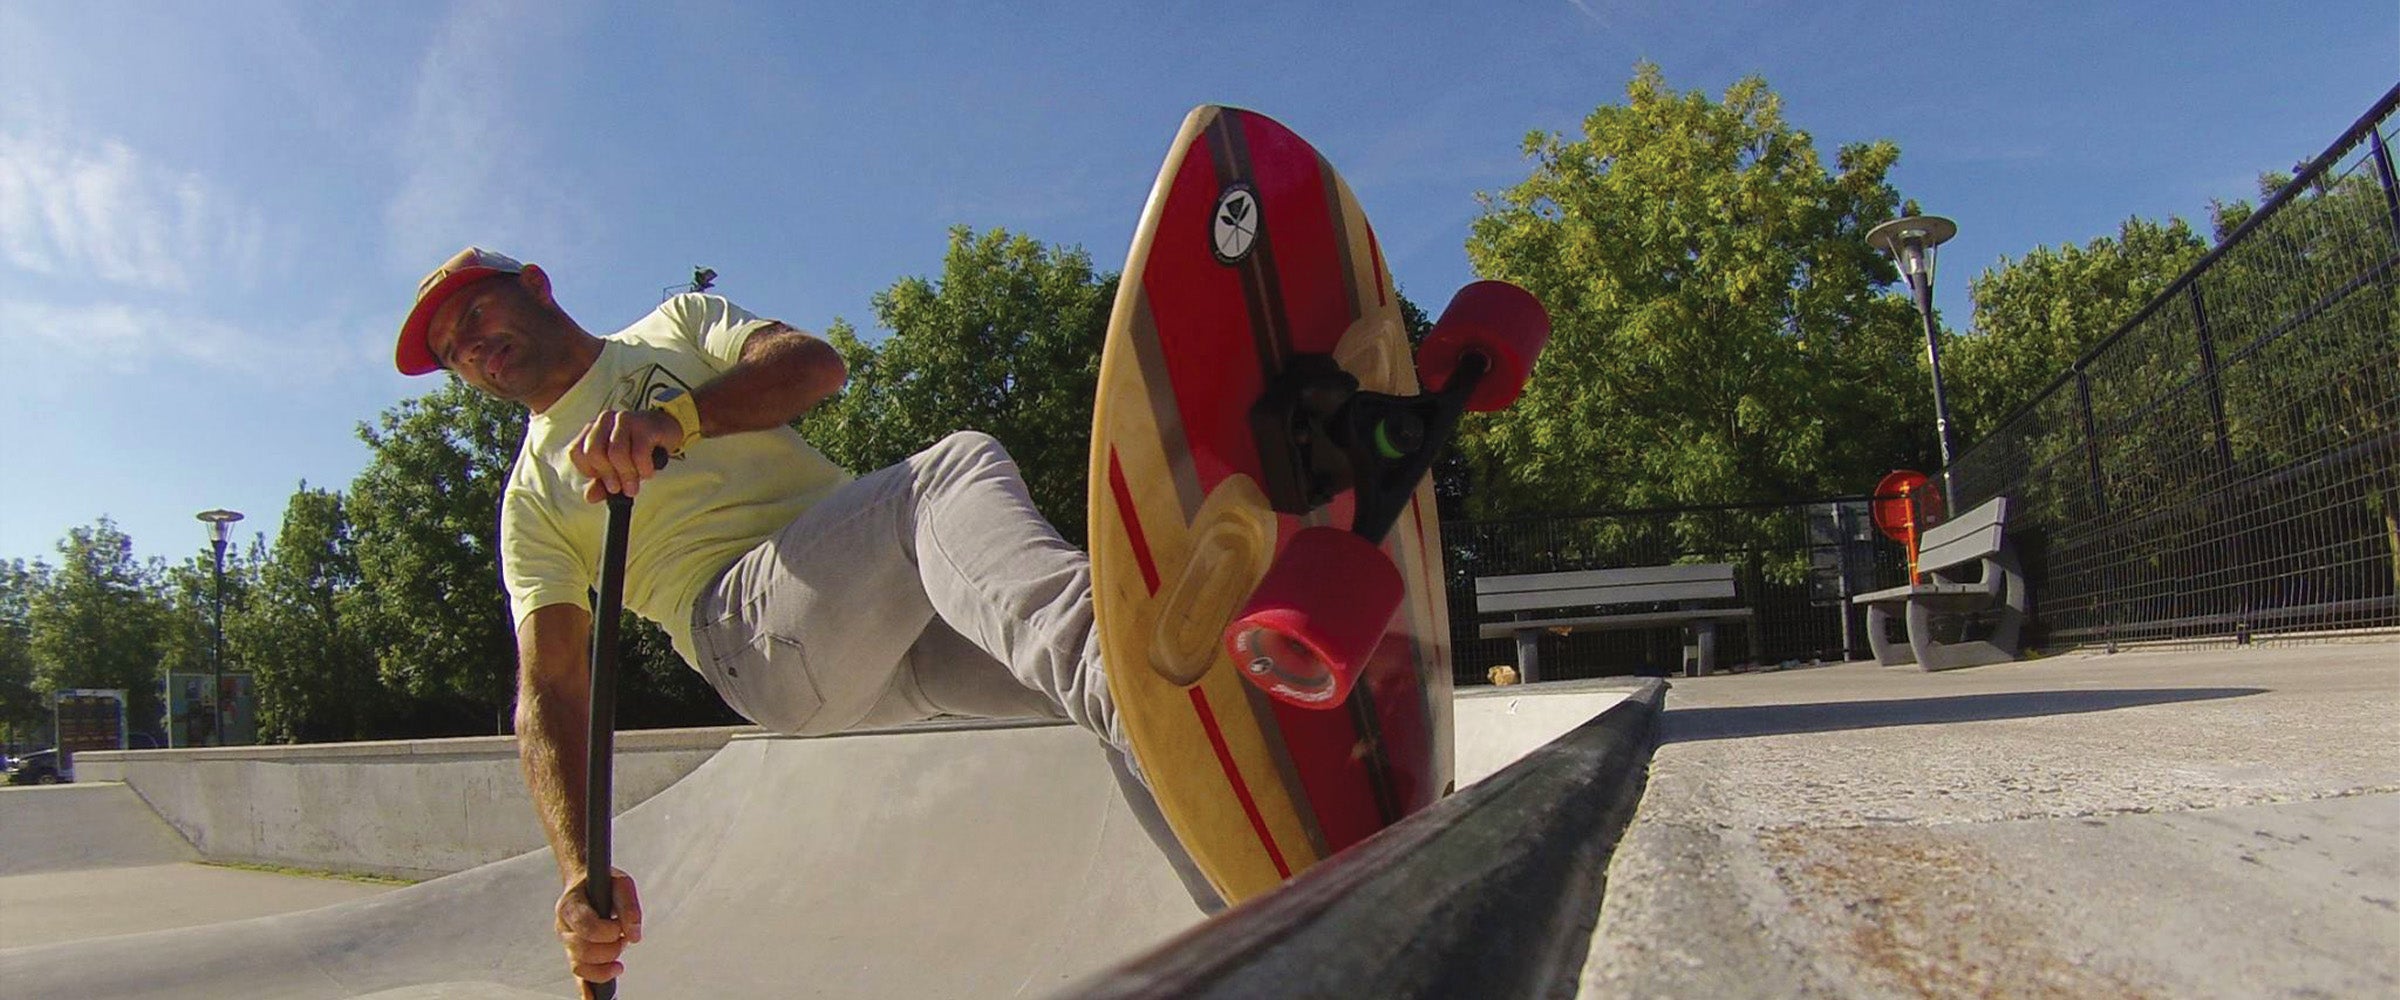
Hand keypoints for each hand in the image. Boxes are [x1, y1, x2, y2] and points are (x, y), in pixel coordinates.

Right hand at [557, 869, 643, 987]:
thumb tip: (634, 936)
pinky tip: (596, 999)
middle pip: (582, 950)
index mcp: (570, 906)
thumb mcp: (620, 883)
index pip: (585, 926)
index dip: (607, 931)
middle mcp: (564, 927)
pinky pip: (578, 977)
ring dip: (603, 967)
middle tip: (622, 941)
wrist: (586, 883)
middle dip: (608, 950)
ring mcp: (567, 944)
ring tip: (618, 961)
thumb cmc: (602, 883)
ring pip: (579, 966)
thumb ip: (629, 906)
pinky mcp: (575, 955)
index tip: (619, 928)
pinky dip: (586, 989)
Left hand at [570, 409, 681, 501]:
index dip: (589, 471)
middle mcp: (604, 421)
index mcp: (592, 430)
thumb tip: (590, 497)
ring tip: (634, 486)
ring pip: (616, 454)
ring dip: (627, 476)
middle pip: (594, 453)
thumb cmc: (639, 449)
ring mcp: (624, 420)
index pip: (576, 452)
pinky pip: (639, 453)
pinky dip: (644, 469)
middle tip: (620, 489)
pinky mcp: (644, 424)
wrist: (667, 429)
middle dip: (608, 476)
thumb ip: (602, 483)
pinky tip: (649, 472)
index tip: (603, 481)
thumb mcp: (618, 469)